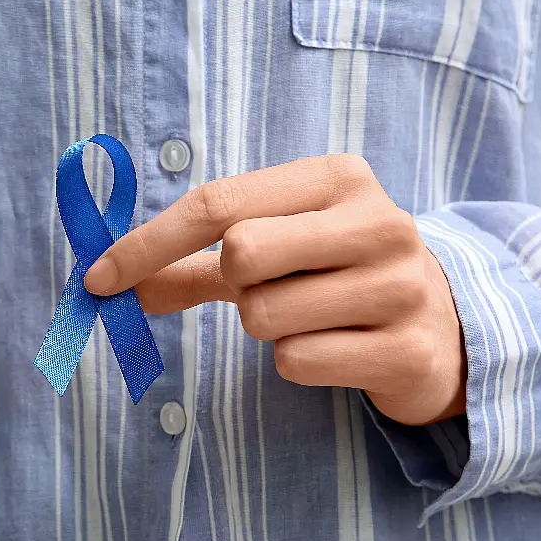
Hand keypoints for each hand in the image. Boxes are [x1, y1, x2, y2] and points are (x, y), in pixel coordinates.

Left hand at [85, 154, 466, 425]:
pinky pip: (295, 362)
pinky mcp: (405, 349)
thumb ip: (193, 263)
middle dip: (234, 282)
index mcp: (337, 178)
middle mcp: (377, 221)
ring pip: (263, 316)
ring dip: (265, 325)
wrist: (443, 324)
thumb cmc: (337, 271)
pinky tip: (336, 346)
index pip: (217, 202)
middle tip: (267, 285)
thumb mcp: (273, 249)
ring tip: (313, 314)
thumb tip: (111, 284)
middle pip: (241, 252)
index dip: (147, 242)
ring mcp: (399, 286)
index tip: (97, 277)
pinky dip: (295, 361)